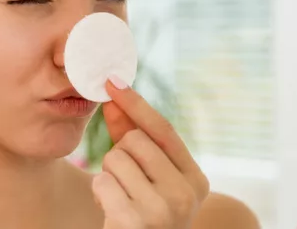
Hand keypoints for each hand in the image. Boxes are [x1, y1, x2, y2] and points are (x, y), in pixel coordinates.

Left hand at [92, 77, 209, 228]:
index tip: (112, 81)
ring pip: (116, 158)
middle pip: (136, 141)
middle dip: (121, 154)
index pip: (164, 130)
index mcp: (196, 181)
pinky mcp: (136, 222)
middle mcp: (187, 195)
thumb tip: (115, 100)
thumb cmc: (142, 215)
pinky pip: (102, 182)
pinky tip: (112, 212)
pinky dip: (100, 193)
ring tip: (121, 198)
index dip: (137, 104)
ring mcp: (164, 210)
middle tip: (126, 181)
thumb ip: (134, 140)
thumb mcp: (148, 179)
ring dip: (109, 175)